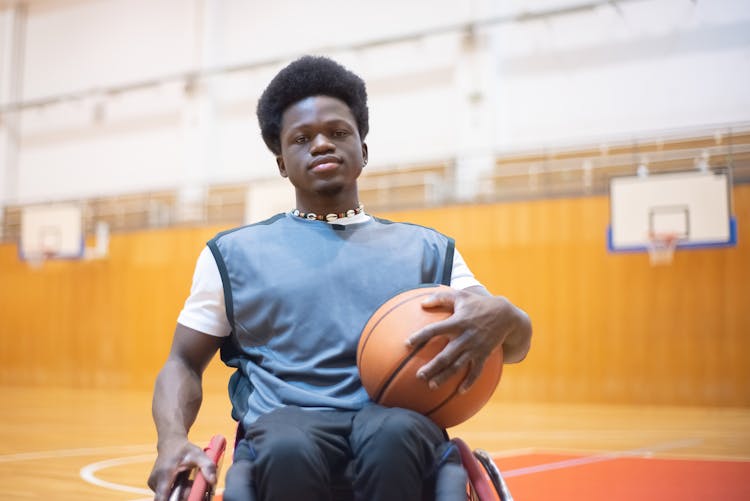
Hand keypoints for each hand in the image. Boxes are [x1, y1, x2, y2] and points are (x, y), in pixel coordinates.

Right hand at [148, 437, 216, 500]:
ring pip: (167, 497)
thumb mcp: (198, 454)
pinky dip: (176, 492)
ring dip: (180, 495)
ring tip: (188, 482)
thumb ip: (207, 466)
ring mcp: (153, 484)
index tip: (184, 499)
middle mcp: (155, 481)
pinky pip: (166, 494)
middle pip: (167, 500)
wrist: (171, 442)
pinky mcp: (154, 485)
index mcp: (164, 475)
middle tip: (191, 488)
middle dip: (181, 498)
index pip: (161, 498)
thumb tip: (213, 481)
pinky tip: (183, 482)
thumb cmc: (184, 449)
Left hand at [405, 287, 528, 392]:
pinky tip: (460, 392)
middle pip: (445, 355)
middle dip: (432, 367)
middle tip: (418, 376)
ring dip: (445, 377)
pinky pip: (476, 371)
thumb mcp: (461, 296)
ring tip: (432, 385)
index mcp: (457, 322)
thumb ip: (440, 297)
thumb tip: (421, 303)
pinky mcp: (484, 355)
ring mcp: (475, 348)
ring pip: (458, 366)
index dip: (421, 336)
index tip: (407, 344)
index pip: (435, 330)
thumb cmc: (479, 304)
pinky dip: (469, 382)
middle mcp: (465, 337)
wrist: (506, 316)